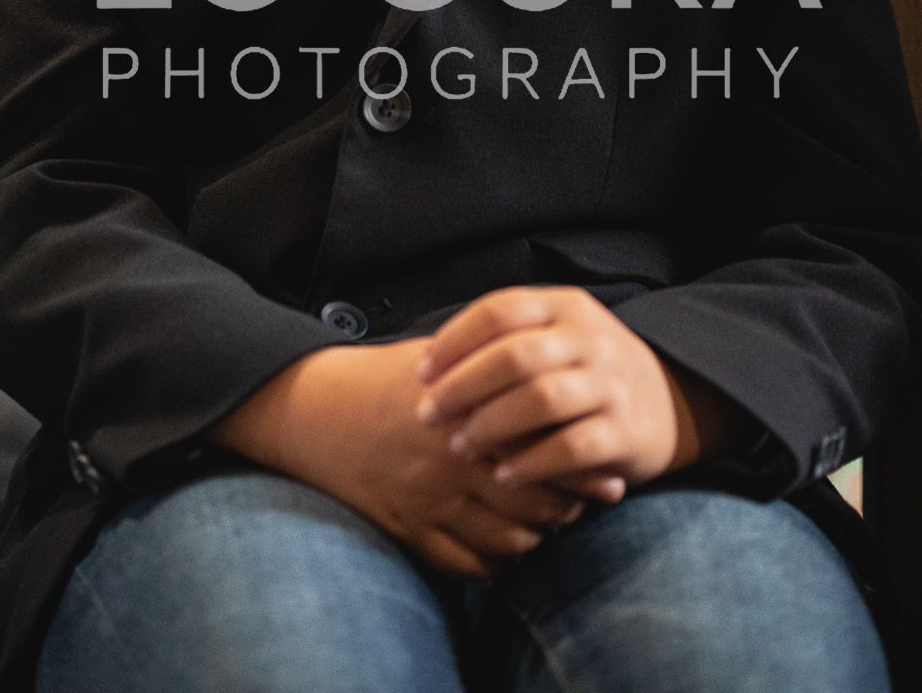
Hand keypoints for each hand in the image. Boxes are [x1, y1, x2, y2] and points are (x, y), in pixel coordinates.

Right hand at [210, 336, 613, 578]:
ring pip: (505, 538)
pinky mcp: (408, 528)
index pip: (542, 449)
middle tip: (583, 502)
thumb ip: (495, 372)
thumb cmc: (385, 379)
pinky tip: (508, 544)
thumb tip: (553, 374)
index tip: (604, 472)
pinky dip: (496, 561)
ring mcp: (429, 500)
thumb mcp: (444, 360)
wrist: (318, 411)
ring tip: (549, 523)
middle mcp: (451, 461)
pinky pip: (467, 562)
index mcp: (467, 413)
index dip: (579, 467)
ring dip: (534, 535)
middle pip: (532, 501)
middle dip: (566, 508)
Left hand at [414, 286, 748, 489]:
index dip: (454, 341)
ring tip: (461, 446)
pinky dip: (531, 462)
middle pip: (516, 354)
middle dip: (463, 387)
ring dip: (492, 425)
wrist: (672, 402)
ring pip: (542, 399)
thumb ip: (505, 344)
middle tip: (429, 416)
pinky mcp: (627, 431)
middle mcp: (590, 338)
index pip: (500, 310)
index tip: (421, 374)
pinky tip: (503, 473)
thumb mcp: (555, 338)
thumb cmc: (586, 372)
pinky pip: (571, 448)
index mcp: (566, 305)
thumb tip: (429, 369)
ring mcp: (612, 383)